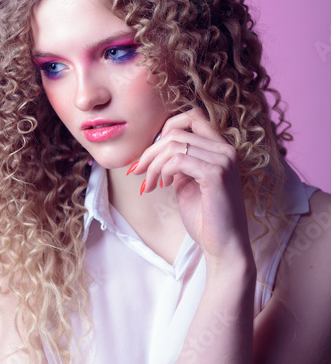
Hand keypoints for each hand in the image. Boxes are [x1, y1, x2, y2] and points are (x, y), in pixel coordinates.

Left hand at [131, 108, 251, 266]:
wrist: (223, 247)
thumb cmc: (206, 218)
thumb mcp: (187, 184)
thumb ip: (178, 164)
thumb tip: (155, 151)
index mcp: (221, 149)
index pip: (193, 117)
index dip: (167, 128)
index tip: (152, 152)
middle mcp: (225, 150)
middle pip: (177, 131)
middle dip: (151, 150)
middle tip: (138, 170)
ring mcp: (223, 160)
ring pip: (174, 144)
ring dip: (154, 164)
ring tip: (151, 183)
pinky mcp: (216, 174)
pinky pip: (178, 160)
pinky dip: (163, 171)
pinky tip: (163, 186)